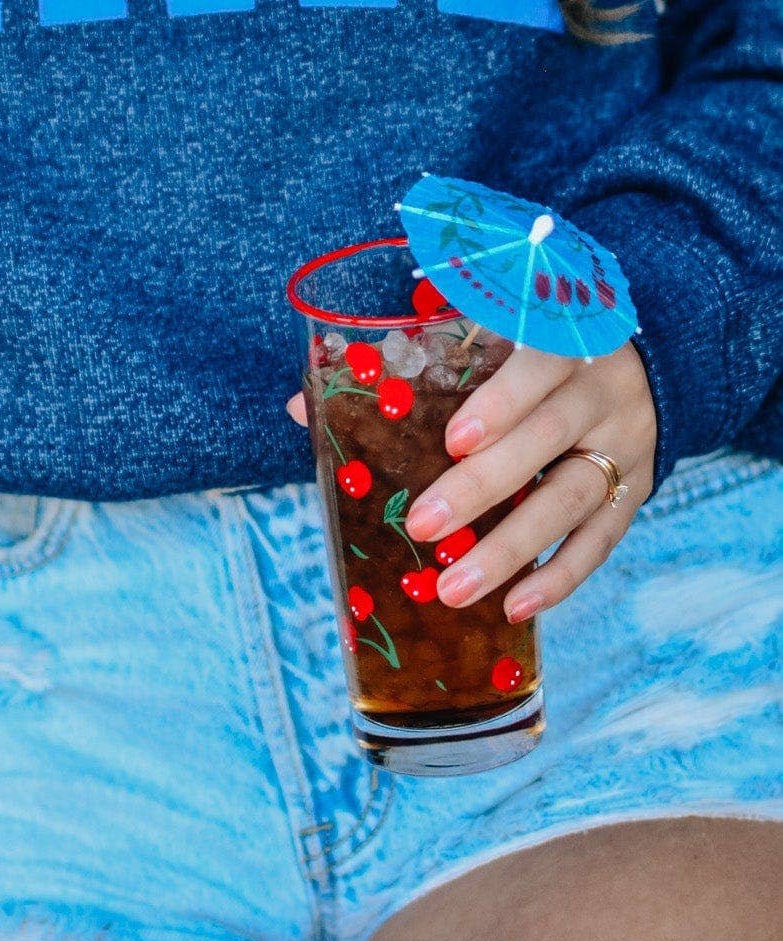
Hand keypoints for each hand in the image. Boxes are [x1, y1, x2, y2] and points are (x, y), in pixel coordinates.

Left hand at [286, 340, 657, 621]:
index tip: (452, 440)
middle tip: (422, 525)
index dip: (499, 403)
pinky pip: (601, 538)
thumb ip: (404, 363)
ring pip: (571, 498)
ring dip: (513, 548)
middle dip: (483, 487)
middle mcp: (601, 390)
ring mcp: (625, 443)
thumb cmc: (527, 346)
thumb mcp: (484, 334)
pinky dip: (561, 576)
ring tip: (454, 589)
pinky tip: (515, 606)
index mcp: (563, 338)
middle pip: (546, 439)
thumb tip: (303, 409)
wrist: (637, 362)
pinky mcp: (635, 488)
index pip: (536, 367)